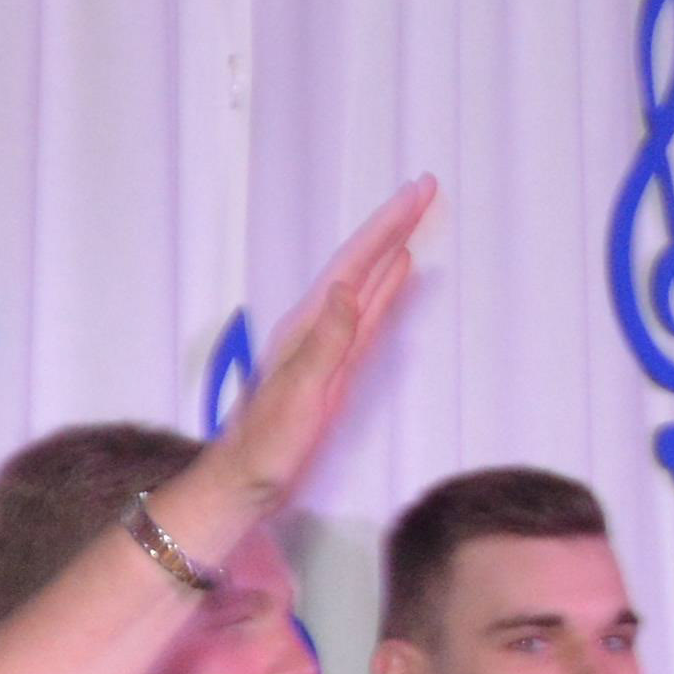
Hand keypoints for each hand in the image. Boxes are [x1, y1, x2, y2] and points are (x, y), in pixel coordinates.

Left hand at [182, 180, 432, 542]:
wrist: (246, 482)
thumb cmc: (268, 447)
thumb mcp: (299, 396)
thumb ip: (326, 343)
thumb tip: (350, 288)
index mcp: (308, 326)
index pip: (355, 264)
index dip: (386, 229)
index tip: (418, 195)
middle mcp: (318, 325)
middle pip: (362, 264)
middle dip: (393, 227)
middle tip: (427, 191)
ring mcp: (329, 345)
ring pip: (368, 285)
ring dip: (392, 251)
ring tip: (418, 221)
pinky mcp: (338, 367)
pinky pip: (370, 316)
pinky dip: (386, 290)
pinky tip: (398, 277)